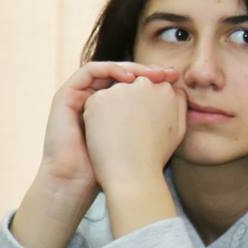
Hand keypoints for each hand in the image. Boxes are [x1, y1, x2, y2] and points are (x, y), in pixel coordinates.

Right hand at [37, 61, 180, 195]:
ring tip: (151, 74)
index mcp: (113, 106)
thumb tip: (180, 93)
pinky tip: (129, 78)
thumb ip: (158, 115)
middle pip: (123, 72)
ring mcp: (80, 94)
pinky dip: (110, 69)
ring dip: (131, 67)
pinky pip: (90, 70)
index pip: (134, 81)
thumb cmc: (116, 165)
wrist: (81, 179)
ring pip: (109, 68)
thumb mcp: (144, 135)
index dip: (154, 77)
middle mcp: (96, 98)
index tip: (175, 77)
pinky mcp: (67, 94)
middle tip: (167, 72)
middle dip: (146, 70)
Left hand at [80, 77, 187, 195]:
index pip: (150, 86)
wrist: (133, 175)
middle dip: (128, 104)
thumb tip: (173, 89)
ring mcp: (121, 90)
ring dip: (112, 109)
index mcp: (165, 90)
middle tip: (128, 131)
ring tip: (118, 135)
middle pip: (131, 86)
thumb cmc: (156, 156)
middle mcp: (144, 84)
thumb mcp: (179, 128)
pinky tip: (105, 135)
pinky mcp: (100, 99)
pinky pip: (96, 103)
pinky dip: (97, 117)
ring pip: (113, 94)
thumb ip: (179, 103)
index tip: (139, 123)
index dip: (142, 105)